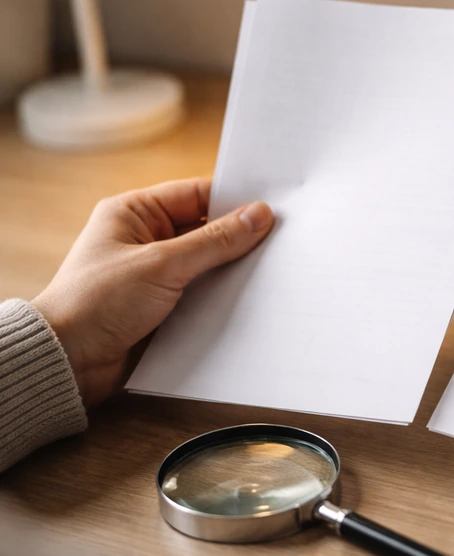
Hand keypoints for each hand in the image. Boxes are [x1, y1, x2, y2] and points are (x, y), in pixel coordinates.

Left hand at [32, 178, 273, 408]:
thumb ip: (215, 240)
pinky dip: (224, 295)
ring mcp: (155, 273)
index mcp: (134, 213)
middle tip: (281, 240)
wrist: (69, 362)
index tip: (273, 209)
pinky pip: (203, 291)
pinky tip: (251, 297)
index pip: (197, 194)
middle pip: (207, 228)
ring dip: (233, 269)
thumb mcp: (162, 264)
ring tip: (273, 270)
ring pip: (208, 262)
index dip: (235, 200)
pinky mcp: (164, 305)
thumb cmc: (98, 302)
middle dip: (240, 237)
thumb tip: (259, 216)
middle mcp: (145, 239)